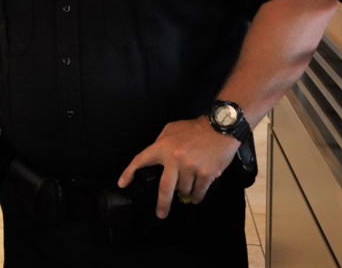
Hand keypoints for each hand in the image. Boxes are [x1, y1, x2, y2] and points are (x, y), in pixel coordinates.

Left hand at [117, 116, 240, 218]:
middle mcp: (174, 159)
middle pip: (164, 187)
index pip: (141, 160)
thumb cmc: (194, 128)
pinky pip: (199, 191)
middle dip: (162, 203)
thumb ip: (161, 142)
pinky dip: (196, 197)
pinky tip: (195, 198)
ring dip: (184, 194)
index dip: (129, 172)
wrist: (220, 127)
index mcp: (162, 147)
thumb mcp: (171, 129)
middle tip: (161, 214)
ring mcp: (190, 168)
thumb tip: (155, 157)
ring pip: (183, 190)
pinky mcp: (206, 174)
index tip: (122, 184)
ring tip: (185, 195)